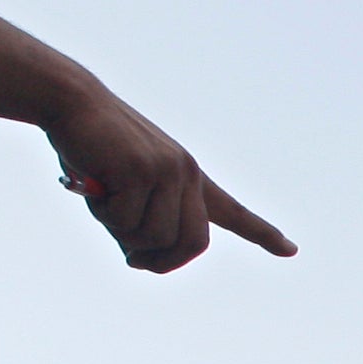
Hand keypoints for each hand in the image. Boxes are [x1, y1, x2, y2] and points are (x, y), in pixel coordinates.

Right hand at [44, 79, 293, 272]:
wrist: (72, 101)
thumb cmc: (92, 148)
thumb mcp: (123, 190)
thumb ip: (140, 222)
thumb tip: (143, 259)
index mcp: (190, 177)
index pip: (233, 211)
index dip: (261, 233)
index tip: (290, 250)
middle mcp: (187, 174)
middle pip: (193, 243)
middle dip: (162, 262)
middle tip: (134, 261)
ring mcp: (167, 171)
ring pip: (155, 238)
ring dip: (122, 235)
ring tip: (103, 203)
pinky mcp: (140, 171)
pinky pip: (125, 222)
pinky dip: (104, 216)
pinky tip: (91, 186)